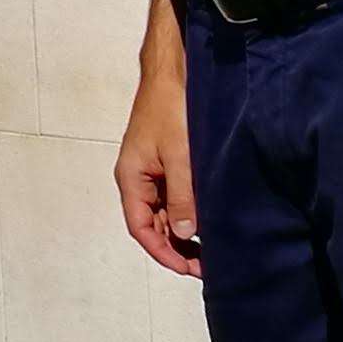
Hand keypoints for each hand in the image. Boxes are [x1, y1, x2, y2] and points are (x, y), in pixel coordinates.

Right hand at [116, 64, 200, 277]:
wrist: (173, 72)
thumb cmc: (170, 109)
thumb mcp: (179, 155)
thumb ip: (181, 196)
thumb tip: (184, 233)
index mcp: (131, 178)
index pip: (141, 228)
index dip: (163, 252)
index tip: (189, 268)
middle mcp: (137, 178)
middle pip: (152, 224)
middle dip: (176, 247)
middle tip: (208, 264)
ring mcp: (151, 171)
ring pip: (164, 212)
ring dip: (183, 231)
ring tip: (211, 248)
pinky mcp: (166, 163)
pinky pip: (173, 196)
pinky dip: (188, 212)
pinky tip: (208, 220)